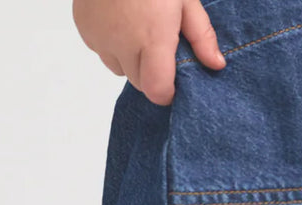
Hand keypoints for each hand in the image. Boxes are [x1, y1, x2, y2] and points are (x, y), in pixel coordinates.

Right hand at [73, 0, 225, 105]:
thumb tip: (216, 65)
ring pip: (119, 68)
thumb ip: (200, 35)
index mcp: (152, 39)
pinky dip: (112, 42)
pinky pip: (102, 49)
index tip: (174, 81)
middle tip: (159, 40)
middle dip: (151, 71)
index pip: (157, 91)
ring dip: (130, 57)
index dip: (167, 91)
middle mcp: (123, 45)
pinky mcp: (85, 29)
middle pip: (139, 82)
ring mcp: (99, 38)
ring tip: (137, 24)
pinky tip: (119, 16)